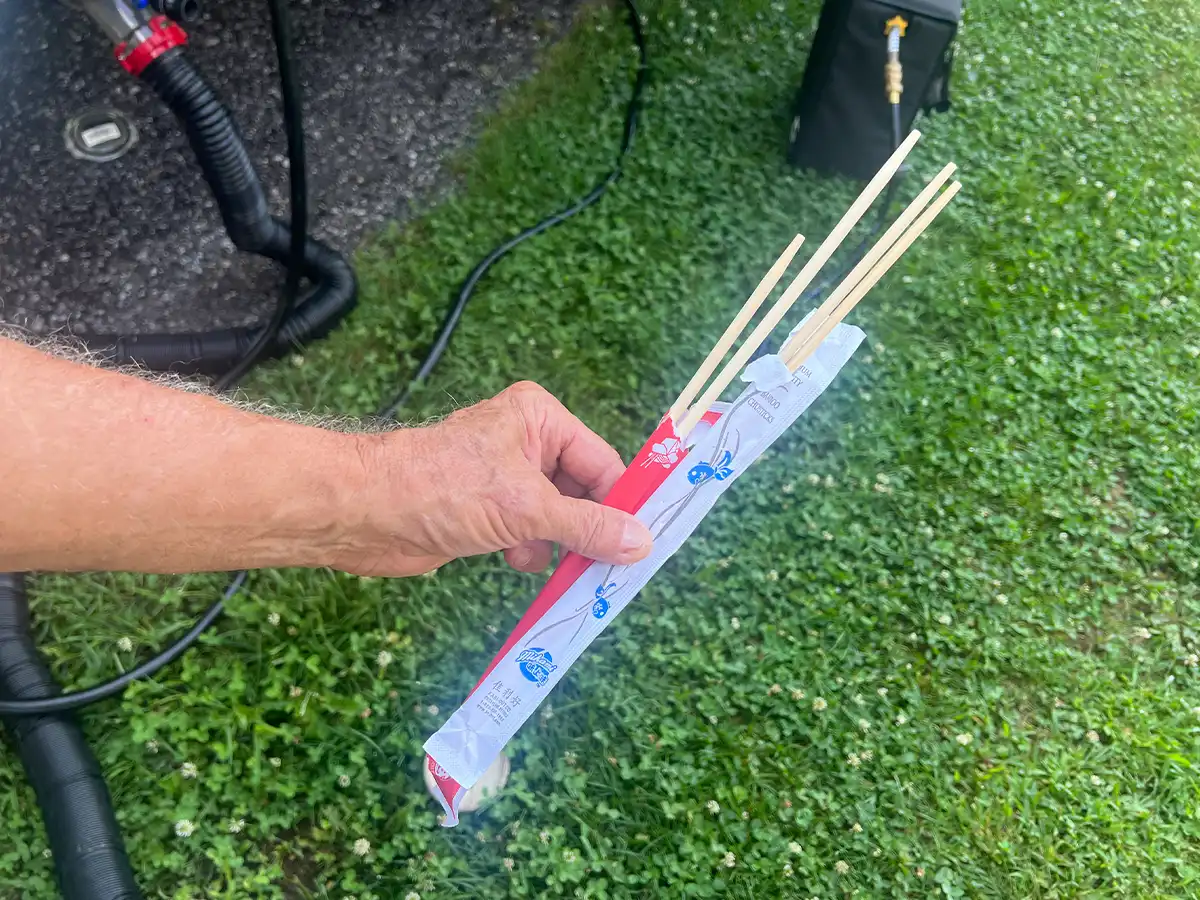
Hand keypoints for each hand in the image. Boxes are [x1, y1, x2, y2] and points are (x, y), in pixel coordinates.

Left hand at [331, 382, 653, 576]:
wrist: (366, 513)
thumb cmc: (442, 489)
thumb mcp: (527, 508)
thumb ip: (587, 525)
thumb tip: (639, 542)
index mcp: (539, 418)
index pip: (601, 462)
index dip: (620, 503)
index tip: (642, 544)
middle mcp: (525, 442)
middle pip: (581, 491)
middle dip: (587, 530)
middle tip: (606, 569)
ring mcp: (505, 478)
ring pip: (556, 517)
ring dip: (557, 545)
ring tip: (553, 565)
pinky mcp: (486, 511)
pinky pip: (529, 533)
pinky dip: (530, 552)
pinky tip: (517, 563)